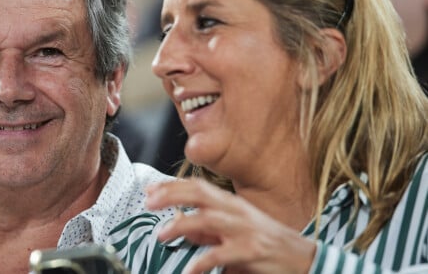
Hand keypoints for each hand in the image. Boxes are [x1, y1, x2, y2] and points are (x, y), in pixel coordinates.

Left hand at [145, 179, 315, 273]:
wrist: (303, 259)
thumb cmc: (265, 243)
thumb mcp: (235, 230)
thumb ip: (207, 228)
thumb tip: (178, 222)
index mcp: (232, 204)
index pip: (199, 186)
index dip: (173, 185)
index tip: (150, 190)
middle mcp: (237, 211)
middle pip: (200, 194)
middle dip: (172, 195)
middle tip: (149, 203)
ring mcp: (245, 230)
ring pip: (207, 219)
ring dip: (181, 226)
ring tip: (161, 235)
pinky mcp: (251, 251)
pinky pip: (220, 255)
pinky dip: (201, 262)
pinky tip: (189, 271)